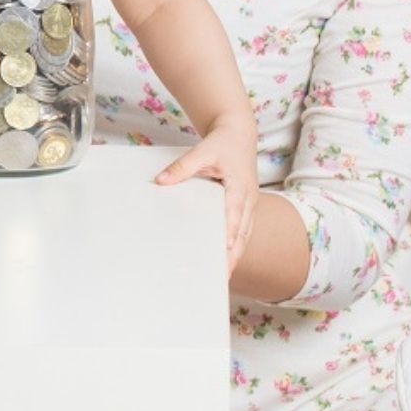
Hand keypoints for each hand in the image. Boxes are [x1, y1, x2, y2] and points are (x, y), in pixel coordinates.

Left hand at [155, 113, 258, 272]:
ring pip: (245, 235)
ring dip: (236, 254)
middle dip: (234, 253)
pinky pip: (243, 231)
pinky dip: (236, 246)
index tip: (227, 248)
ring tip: (224, 275)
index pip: (236, 212)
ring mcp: (250, 205)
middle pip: (243, 232)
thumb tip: (161, 181)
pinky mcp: (246, 208)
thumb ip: (182, 166)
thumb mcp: (202, 150)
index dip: (232, 230)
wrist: (239, 135)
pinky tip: (226, 260)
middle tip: (223, 274)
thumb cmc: (223, 143)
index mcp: (240, 186)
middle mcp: (249, 199)